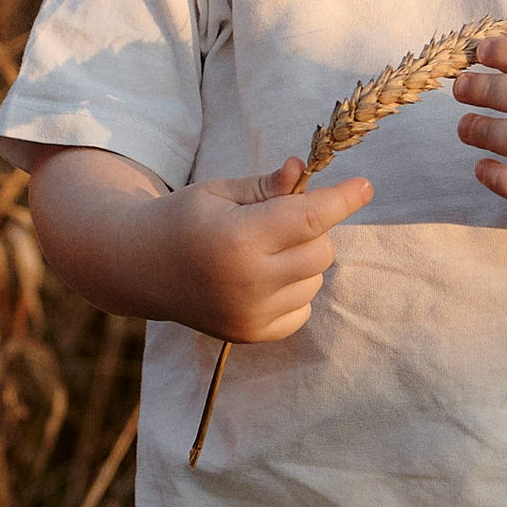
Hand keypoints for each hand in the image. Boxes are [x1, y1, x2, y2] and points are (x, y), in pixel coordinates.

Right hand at [20, 144, 373, 337]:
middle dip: (313, 229)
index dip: (343, 199)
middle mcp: (247, 283)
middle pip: (321, 250)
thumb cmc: (184, 218)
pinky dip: (294, 289)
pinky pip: (303, 308)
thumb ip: (267, 186)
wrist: (140, 267)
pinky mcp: (252, 335)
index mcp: (238, 239)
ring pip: (315, 280)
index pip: (311, 218)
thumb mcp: (221, 192)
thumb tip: (303, 171)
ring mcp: (250, 315)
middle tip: (281, 218)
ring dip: (303, 260)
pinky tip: (260, 278)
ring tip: (262, 251)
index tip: (367, 186)